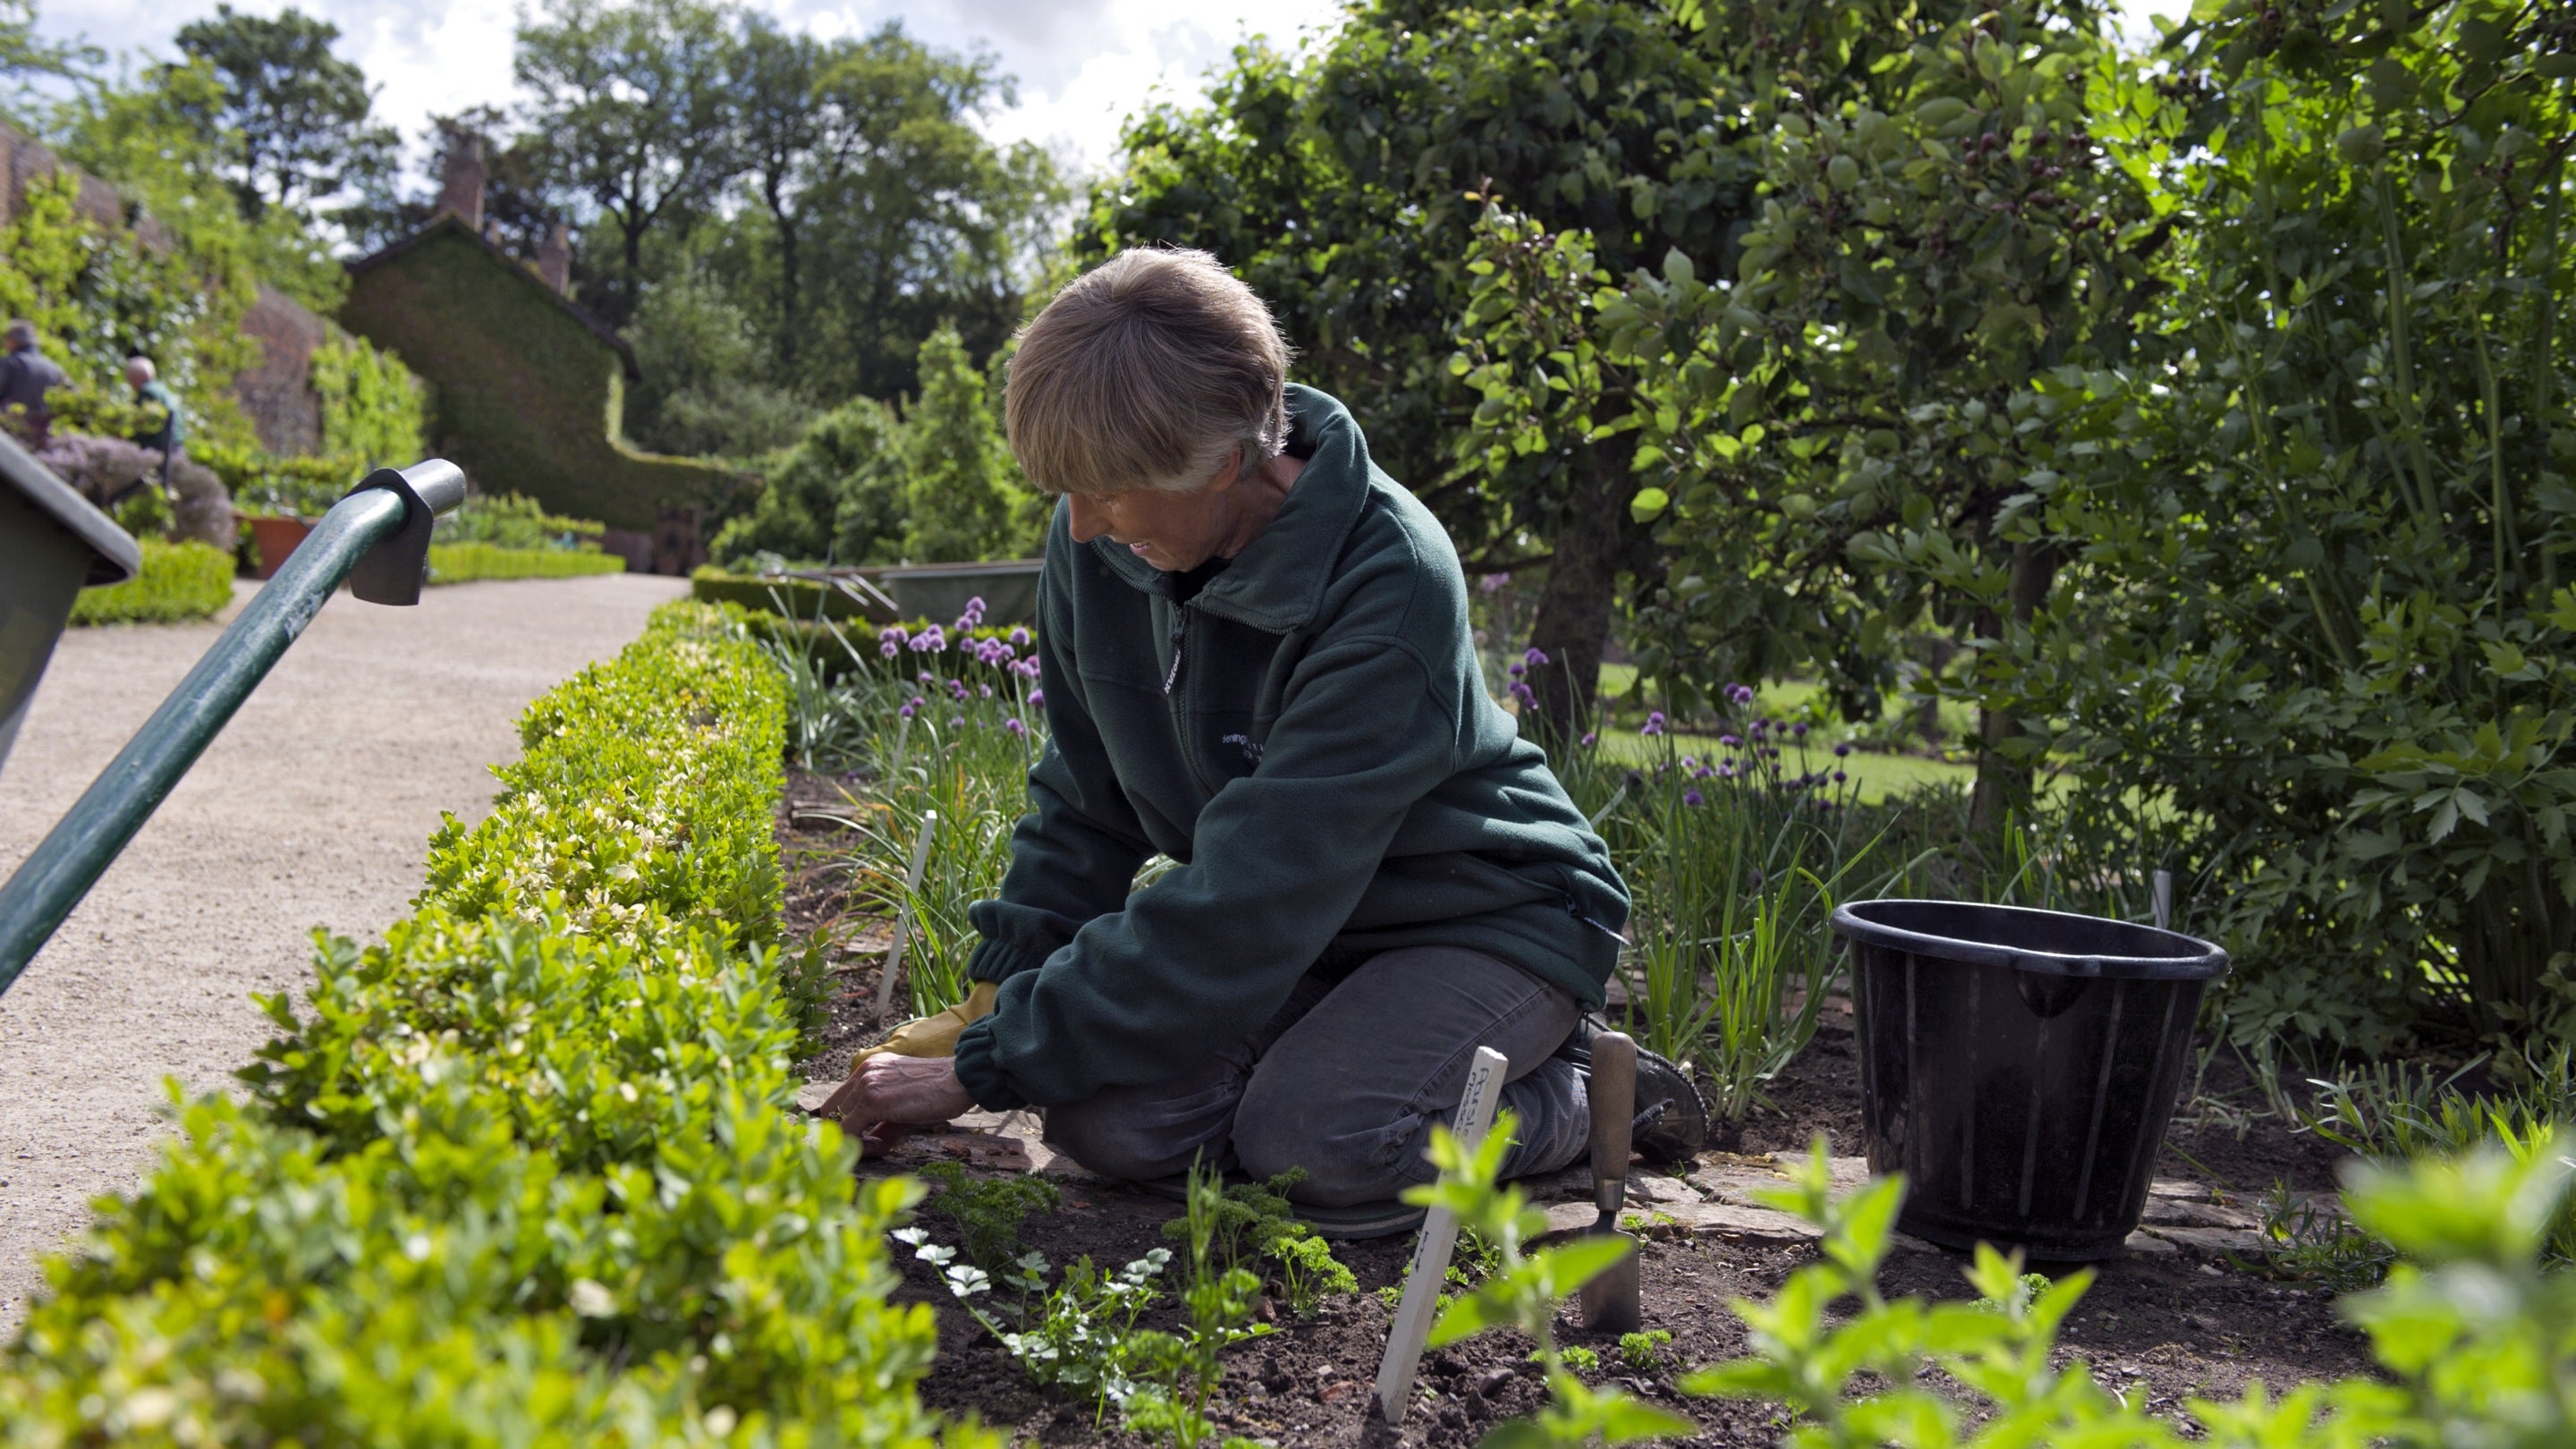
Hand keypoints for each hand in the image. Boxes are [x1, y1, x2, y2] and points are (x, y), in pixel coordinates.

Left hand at [818, 1054, 975, 1155]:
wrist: (959, 1080)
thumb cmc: (939, 1092)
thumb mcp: (905, 1106)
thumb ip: (882, 1125)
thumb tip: (869, 1147)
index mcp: (870, 1067)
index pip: (842, 1098)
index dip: (848, 1122)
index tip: (865, 1138)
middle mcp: (863, 1072)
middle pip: (833, 1109)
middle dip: (847, 1131)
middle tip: (870, 1144)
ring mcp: (866, 1084)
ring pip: (838, 1121)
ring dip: (854, 1139)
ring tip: (879, 1146)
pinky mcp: (872, 1100)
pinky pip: (848, 1130)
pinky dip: (858, 1145)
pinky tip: (879, 1148)